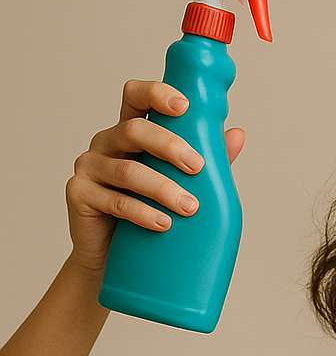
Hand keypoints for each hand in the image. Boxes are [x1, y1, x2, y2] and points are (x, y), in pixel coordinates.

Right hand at [65, 80, 245, 276]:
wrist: (113, 261)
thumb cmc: (149, 216)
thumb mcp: (181, 185)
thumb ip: (206, 161)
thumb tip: (237, 134)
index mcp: (130, 132)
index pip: (136, 97)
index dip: (157, 94)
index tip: (184, 106)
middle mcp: (107, 142)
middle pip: (134, 130)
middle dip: (169, 146)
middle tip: (197, 166)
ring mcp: (90, 166)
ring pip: (127, 170)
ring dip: (162, 188)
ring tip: (189, 207)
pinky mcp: (79, 194)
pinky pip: (113, 201)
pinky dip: (142, 213)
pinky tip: (163, 224)